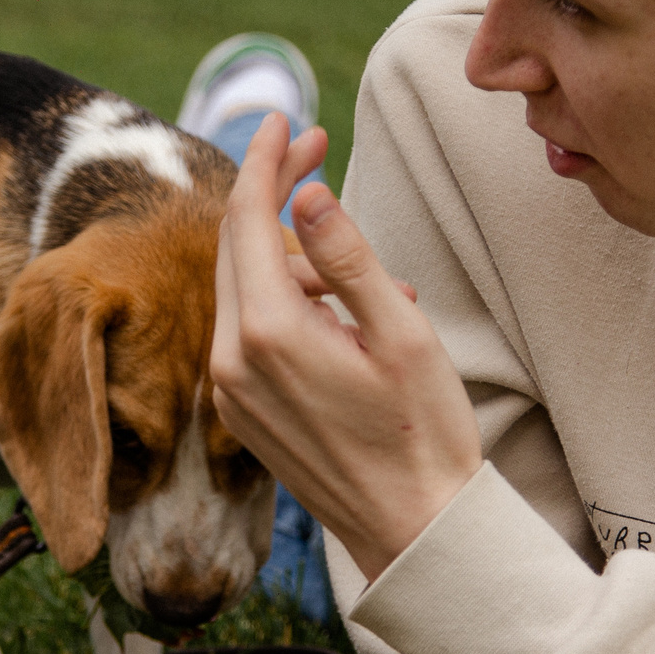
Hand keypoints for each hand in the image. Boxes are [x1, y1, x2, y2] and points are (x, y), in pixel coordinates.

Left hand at [211, 114, 479, 581]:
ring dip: (296, 260)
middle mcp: (232, 361)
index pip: (247, 218)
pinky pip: (252, 331)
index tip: (288, 119)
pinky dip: (290, 305)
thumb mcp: (402, 333)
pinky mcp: (241, 412)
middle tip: (318, 149)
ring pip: (245, 288)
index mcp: (269, 334)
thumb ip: (348, 257)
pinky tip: (349, 320)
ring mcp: (230, 391)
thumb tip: (305, 193)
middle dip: (273, 193)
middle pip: (235, 246)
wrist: (413, 534)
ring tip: (382, 285)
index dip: (266, 160)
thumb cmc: (424, 435)